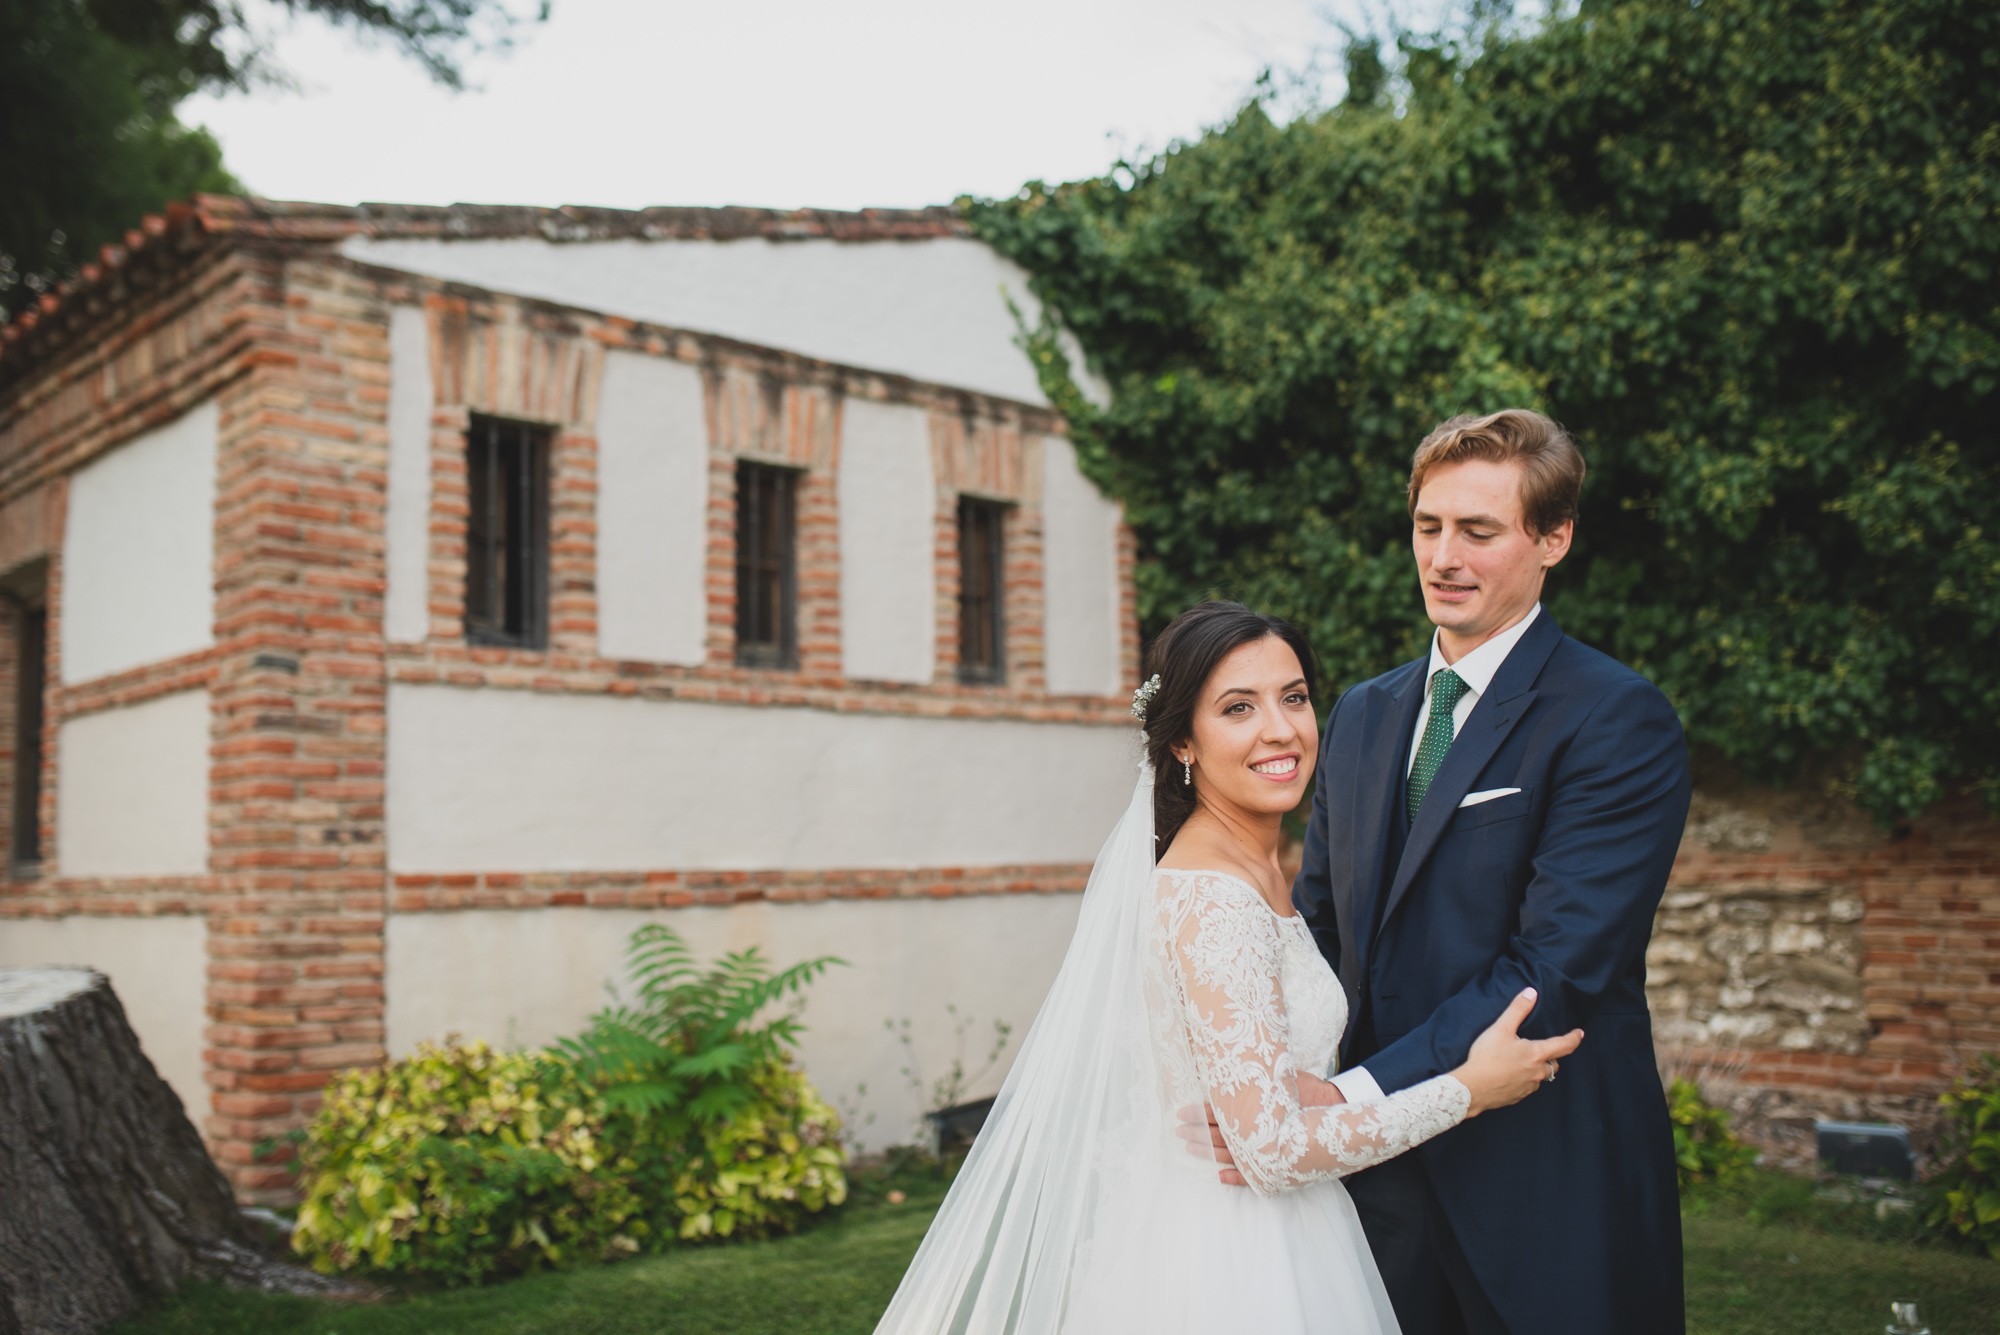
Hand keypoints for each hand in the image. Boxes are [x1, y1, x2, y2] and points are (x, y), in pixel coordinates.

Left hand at [1176, 1077, 1346, 1188]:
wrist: (1340, 1112)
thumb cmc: (1308, 1090)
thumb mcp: (1278, 1078)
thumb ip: (1256, 1079)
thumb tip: (1228, 1061)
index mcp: (1256, 1109)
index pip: (1220, 1112)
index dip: (1199, 1113)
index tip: (1181, 1112)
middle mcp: (1259, 1133)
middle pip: (1220, 1135)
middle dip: (1196, 1132)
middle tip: (1177, 1130)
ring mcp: (1268, 1152)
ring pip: (1230, 1155)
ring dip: (1208, 1153)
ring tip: (1188, 1148)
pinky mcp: (1279, 1166)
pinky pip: (1253, 1177)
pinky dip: (1236, 1178)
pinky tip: (1219, 1177)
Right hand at [1452, 987, 1583, 1116]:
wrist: (1473, 1088)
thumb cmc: (1487, 1057)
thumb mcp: (1501, 1029)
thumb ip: (1517, 1010)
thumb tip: (1531, 992)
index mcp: (1536, 1054)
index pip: (1564, 1045)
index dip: (1574, 1038)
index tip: (1579, 1033)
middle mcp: (1537, 1072)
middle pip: (1554, 1063)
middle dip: (1553, 1056)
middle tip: (1546, 1048)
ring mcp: (1529, 1086)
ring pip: (1541, 1076)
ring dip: (1538, 1068)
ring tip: (1525, 1061)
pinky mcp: (1518, 1097)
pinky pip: (1528, 1087)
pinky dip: (1525, 1079)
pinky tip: (1511, 1074)